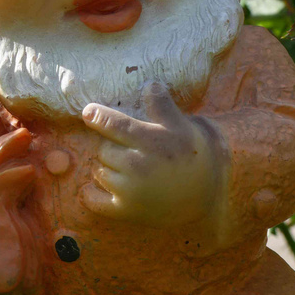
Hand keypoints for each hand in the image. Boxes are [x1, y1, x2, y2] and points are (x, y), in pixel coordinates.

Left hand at [79, 82, 222, 224]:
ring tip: (122, 168)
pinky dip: (91, 194)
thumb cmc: (191, 155)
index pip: (113, 125)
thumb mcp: (181, 125)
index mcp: (151, 141)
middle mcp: (138, 166)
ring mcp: (131, 191)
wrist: (206, 194)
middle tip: (124, 149)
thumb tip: (148, 83)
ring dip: (105, 168)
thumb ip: (161, 104)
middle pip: (103, 149)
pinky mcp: (127, 211)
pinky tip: (95, 188)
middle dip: (109, 146)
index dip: (97, 116)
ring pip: (99, 171)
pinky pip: (95, 200)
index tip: (88, 112)